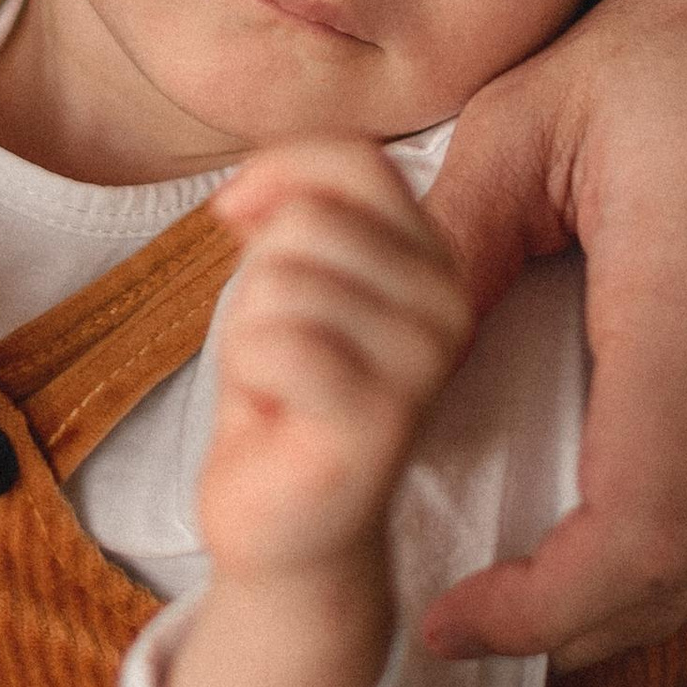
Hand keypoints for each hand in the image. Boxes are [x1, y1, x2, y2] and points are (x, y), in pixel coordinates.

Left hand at [159, 141, 471, 686]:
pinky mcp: (382, 418)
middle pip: (309, 222)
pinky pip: (275, 343)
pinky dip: (246, 375)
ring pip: (283, 282)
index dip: (276, 174)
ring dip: (249, 335)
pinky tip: (274, 416)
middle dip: (258, 281)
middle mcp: (449, 300)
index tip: (237, 220)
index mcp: (435, 255)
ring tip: (280, 387)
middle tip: (276, 350)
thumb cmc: (283, 394)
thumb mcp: (283, 276)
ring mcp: (424, 360)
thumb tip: (244, 194)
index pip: (357, 161)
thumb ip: (286, 211)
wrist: (285, 525)